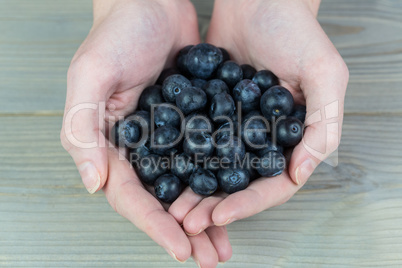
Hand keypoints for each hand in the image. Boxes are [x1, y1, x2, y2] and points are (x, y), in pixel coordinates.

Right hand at [60, 0, 231, 264]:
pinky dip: (221, 182)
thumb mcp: (91, 75)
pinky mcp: (193, 123)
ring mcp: (168, 138)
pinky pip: (208, 159)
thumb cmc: (118, 34)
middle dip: (185, 232)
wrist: (153, 2)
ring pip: (188, 186)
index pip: (132, 196)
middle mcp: (140, 148)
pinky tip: (238, 199)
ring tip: (225, 245)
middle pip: (162, 201)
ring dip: (207, 216)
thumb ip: (83, 129)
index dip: (155, 225)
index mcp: (112, 145)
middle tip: (210, 258)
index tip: (181, 249)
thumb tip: (93, 184)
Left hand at [169, 0, 348, 235]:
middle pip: (238, 184)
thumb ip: (324, 124)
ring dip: (194, 191)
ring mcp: (234, 127)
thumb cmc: (297, 30)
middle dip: (214, 206)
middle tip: (187, 221)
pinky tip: (162, 173)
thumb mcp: (325, 73)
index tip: (219, 214)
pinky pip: (195, 141)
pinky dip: (181, 160)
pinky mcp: (210, 111)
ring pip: (213, 169)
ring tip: (172, 208)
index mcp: (291, 139)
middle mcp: (262, 139)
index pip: (272, 184)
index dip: (247, 203)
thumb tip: (302, 173)